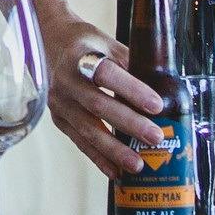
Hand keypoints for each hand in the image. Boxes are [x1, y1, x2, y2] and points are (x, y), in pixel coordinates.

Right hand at [37, 0, 164, 180]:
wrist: (50, 44)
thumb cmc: (87, 44)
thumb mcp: (108, 43)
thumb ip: (131, 65)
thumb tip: (164, 90)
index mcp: (80, 55)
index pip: (106, 74)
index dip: (132, 90)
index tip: (157, 105)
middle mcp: (64, 80)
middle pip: (98, 106)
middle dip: (129, 124)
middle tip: (155, 138)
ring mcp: (58, 102)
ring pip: (87, 129)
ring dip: (114, 150)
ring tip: (138, 164)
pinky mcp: (58, 119)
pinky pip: (79, 141)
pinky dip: (98, 157)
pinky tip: (115, 171)